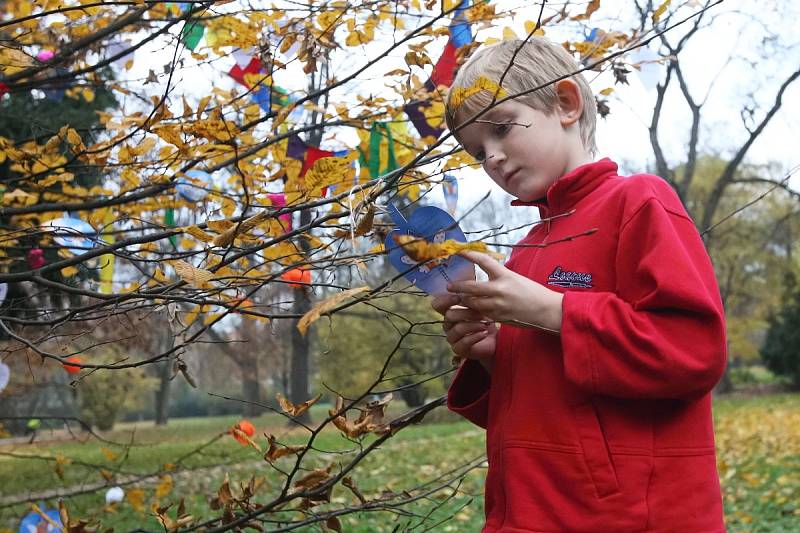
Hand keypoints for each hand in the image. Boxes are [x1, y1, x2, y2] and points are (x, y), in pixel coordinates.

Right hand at [431, 293, 496, 368]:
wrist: (495, 341)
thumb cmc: (486, 320)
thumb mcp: (480, 306)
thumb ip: (473, 297)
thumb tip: (473, 281)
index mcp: (449, 311)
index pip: (438, 305)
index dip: (445, 300)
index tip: (458, 297)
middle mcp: (448, 324)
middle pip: (449, 316)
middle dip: (467, 312)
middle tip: (482, 312)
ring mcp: (452, 337)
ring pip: (457, 328)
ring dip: (473, 325)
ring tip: (486, 324)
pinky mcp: (459, 349)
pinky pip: (464, 341)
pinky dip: (475, 336)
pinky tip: (485, 332)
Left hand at [447, 251, 563, 332]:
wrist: (545, 310)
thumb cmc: (532, 292)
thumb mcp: (515, 278)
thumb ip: (499, 276)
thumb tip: (484, 271)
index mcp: (505, 275)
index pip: (484, 261)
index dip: (470, 255)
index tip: (460, 252)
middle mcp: (500, 289)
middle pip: (471, 286)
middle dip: (458, 286)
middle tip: (450, 285)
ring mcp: (498, 305)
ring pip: (473, 302)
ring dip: (465, 300)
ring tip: (461, 297)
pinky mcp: (498, 317)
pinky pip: (481, 312)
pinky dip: (475, 309)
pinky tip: (472, 308)